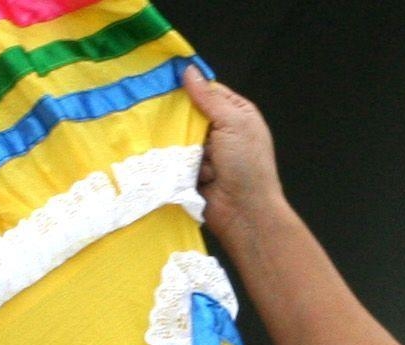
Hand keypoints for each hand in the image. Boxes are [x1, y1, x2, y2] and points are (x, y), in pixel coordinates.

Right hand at [182, 70, 284, 246]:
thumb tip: (189, 71)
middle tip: (157, 107)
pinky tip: (176, 164)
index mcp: (237, 115)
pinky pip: (176, 158)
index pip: (209, 92)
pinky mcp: (191, 172)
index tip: (167, 80)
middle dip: (180, 115)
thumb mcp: (234, 123)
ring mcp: (206, 153)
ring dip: (180, 142)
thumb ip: (210, 98)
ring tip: (175, 144)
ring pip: (180, 136)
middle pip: (191, 113)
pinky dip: (176, 161)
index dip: (191, 87)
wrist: (244, 213)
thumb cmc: (247, 165)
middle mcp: (222, 131)